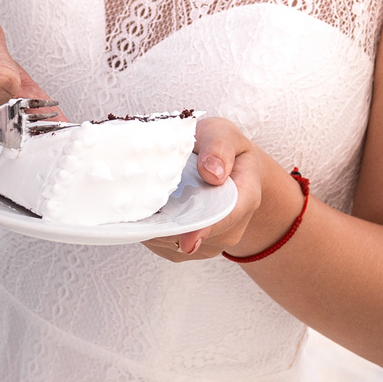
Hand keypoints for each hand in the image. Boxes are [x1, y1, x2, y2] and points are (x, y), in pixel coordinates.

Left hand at [144, 118, 303, 262]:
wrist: (229, 168)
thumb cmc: (223, 149)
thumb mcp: (224, 134)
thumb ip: (219, 147)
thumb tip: (211, 172)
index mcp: (245, 196)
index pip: (227, 216)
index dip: (205, 228)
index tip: (186, 238)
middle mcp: (231, 226)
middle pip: (197, 235)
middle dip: (168, 224)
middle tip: (137, 205)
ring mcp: (211, 241)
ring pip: (178, 244)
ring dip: (156, 227)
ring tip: (140, 201)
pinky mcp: (191, 247)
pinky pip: (167, 246)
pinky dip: (152, 231)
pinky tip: (144, 210)